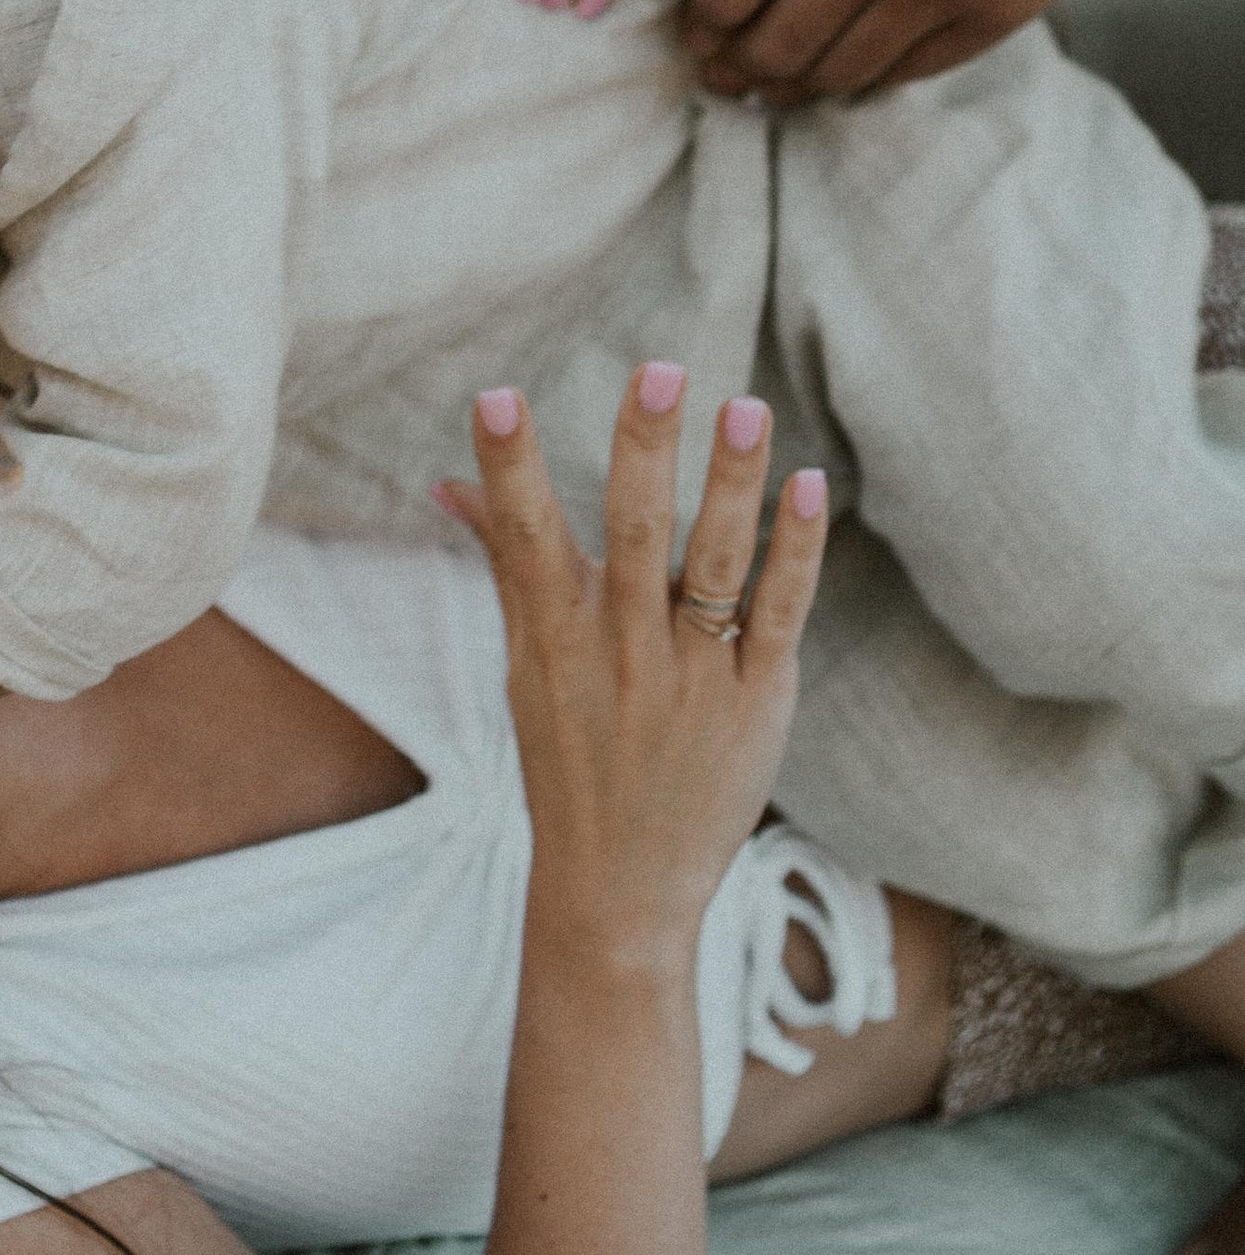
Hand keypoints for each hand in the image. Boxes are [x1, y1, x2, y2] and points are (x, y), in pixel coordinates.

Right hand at [437, 365, 826, 957]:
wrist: (620, 882)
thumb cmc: (571, 755)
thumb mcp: (525, 662)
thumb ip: (504, 561)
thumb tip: (447, 482)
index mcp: (554, 638)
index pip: (525, 537)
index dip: (510, 467)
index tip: (497, 397)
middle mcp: (620, 651)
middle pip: (632, 535)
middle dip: (642, 451)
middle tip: (659, 371)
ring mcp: (692, 676)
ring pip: (713, 564)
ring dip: (730, 484)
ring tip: (742, 409)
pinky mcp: (756, 700)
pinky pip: (778, 613)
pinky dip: (794, 551)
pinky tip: (807, 488)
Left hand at [644, 0, 1185, 99]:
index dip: (699, 20)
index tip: (694, 27)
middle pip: (771, 43)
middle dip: (734, 65)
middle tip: (722, 70)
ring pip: (832, 71)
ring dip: (792, 85)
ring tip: (773, 80)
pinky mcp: (993, 11)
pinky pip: (902, 73)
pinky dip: (863, 79)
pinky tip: (842, 66)